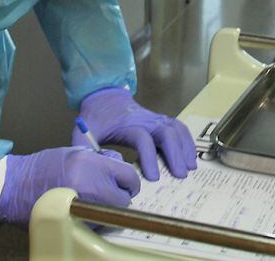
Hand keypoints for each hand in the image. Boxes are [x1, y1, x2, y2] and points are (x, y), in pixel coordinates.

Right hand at [0, 147, 139, 226]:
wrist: (15, 185)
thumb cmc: (42, 166)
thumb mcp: (75, 153)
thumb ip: (101, 160)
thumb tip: (120, 168)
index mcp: (92, 165)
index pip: (129, 175)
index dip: (129, 180)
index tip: (126, 182)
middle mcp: (91, 185)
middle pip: (125, 198)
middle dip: (121, 196)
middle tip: (110, 192)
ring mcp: (84, 206)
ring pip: (113, 214)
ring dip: (109, 209)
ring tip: (93, 201)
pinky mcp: (75, 222)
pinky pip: (98, 224)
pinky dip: (96, 219)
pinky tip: (84, 210)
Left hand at [73, 87, 196, 180]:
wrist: (104, 96)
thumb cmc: (96, 118)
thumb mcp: (84, 132)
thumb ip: (85, 151)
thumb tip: (95, 172)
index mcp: (127, 124)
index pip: (143, 139)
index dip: (149, 157)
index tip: (153, 177)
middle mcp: (145, 119)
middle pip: (165, 133)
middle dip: (175, 154)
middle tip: (180, 175)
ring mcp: (155, 118)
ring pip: (175, 129)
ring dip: (185, 147)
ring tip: (190, 168)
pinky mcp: (160, 119)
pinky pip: (178, 126)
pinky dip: (187, 139)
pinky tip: (191, 155)